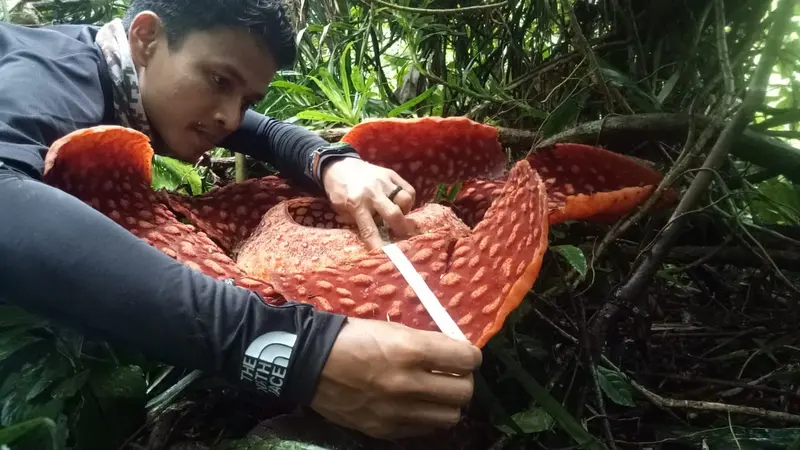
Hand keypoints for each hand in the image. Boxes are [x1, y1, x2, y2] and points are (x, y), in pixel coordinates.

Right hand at [310, 317, 481, 439]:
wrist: (310, 364)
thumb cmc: (353, 337)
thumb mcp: (392, 329)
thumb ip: (427, 342)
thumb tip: (455, 353)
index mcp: (410, 350)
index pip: (467, 359)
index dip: (471, 356)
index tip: (465, 355)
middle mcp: (408, 384)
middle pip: (464, 392)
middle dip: (463, 380)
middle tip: (451, 374)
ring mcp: (397, 411)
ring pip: (450, 417)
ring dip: (448, 403)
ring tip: (435, 392)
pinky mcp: (385, 429)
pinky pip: (425, 429)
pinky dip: (427, 417)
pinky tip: (416, 404)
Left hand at [321, 157, 416, 249]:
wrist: (338, 165)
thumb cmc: (339, 191)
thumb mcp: (340, 209)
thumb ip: (355, 221)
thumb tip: (373, 234)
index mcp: (356, 204)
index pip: (369, 229)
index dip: (378, 244)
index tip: (386, 255)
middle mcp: (372, 193)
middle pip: (394, 213)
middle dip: (401, 228)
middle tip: (403, 235)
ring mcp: (384, 182)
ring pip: (405, 199)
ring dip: (406, 211)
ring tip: (401, 215)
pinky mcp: (391, 174)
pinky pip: (408, 189)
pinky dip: (408, 200)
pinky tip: (402, 204)